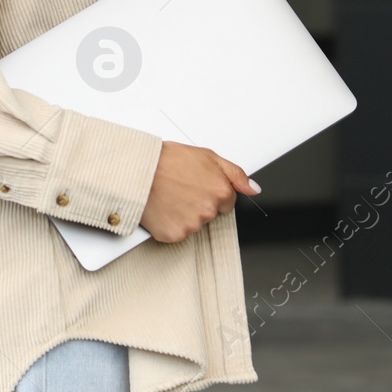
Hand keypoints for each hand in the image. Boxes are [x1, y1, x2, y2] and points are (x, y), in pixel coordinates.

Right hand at [140, 140, 257, 243]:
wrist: (138, 169)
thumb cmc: (167, 159)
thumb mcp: (207, 156)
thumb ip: (235, 174)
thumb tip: (254, 189)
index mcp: (221, 192)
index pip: (226, 202)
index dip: (210, 192)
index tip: (195, 185)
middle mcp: (209, 211)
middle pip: (210, 214)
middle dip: (197, 203)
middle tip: (179, 188)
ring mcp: (192, 225)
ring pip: (193, 224)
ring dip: (183, 214)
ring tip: (168, 196)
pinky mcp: (174, 235)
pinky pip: (176, 233)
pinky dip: (169, 224)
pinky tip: (162, 208)